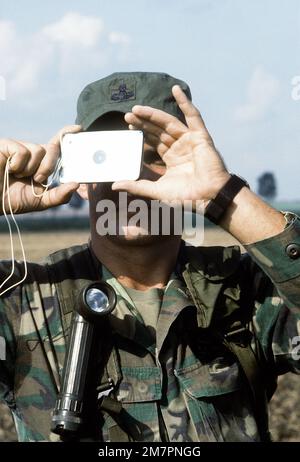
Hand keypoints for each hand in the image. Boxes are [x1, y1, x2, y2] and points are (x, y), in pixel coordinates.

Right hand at [0, 125, 80, 214]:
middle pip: (52, 148)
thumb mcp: (41, 201)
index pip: (57, 147)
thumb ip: (59, 195)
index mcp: (41, 164)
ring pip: (39, 150)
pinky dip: (18, 164)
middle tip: (38, 179)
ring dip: (31, 168)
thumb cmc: (13, 200)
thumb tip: (76, 184)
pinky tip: (9, 169)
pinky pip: (22, 150)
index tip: (78, 129)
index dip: (66, 135)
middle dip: (49, 165)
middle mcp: (32, 154)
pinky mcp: (6, 146)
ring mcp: (19, 148)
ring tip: (19, 176)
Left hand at [112, 85, 229, 209]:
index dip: (141, 133)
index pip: (154, 142)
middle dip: (143, 123)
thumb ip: (136, 186)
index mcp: (172, 159)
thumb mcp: (156, 191)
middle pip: (159, 130)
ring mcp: (190, 141)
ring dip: (153, 115)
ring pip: (169, 123)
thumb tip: (114, 185)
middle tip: (127, 116)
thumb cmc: (187, 198)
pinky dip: (185, 102)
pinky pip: (193, 116)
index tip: (128, 126)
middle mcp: (180, 148)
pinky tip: (176, 89)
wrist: (208, 198)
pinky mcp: (201, 137)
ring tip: (137, 109)